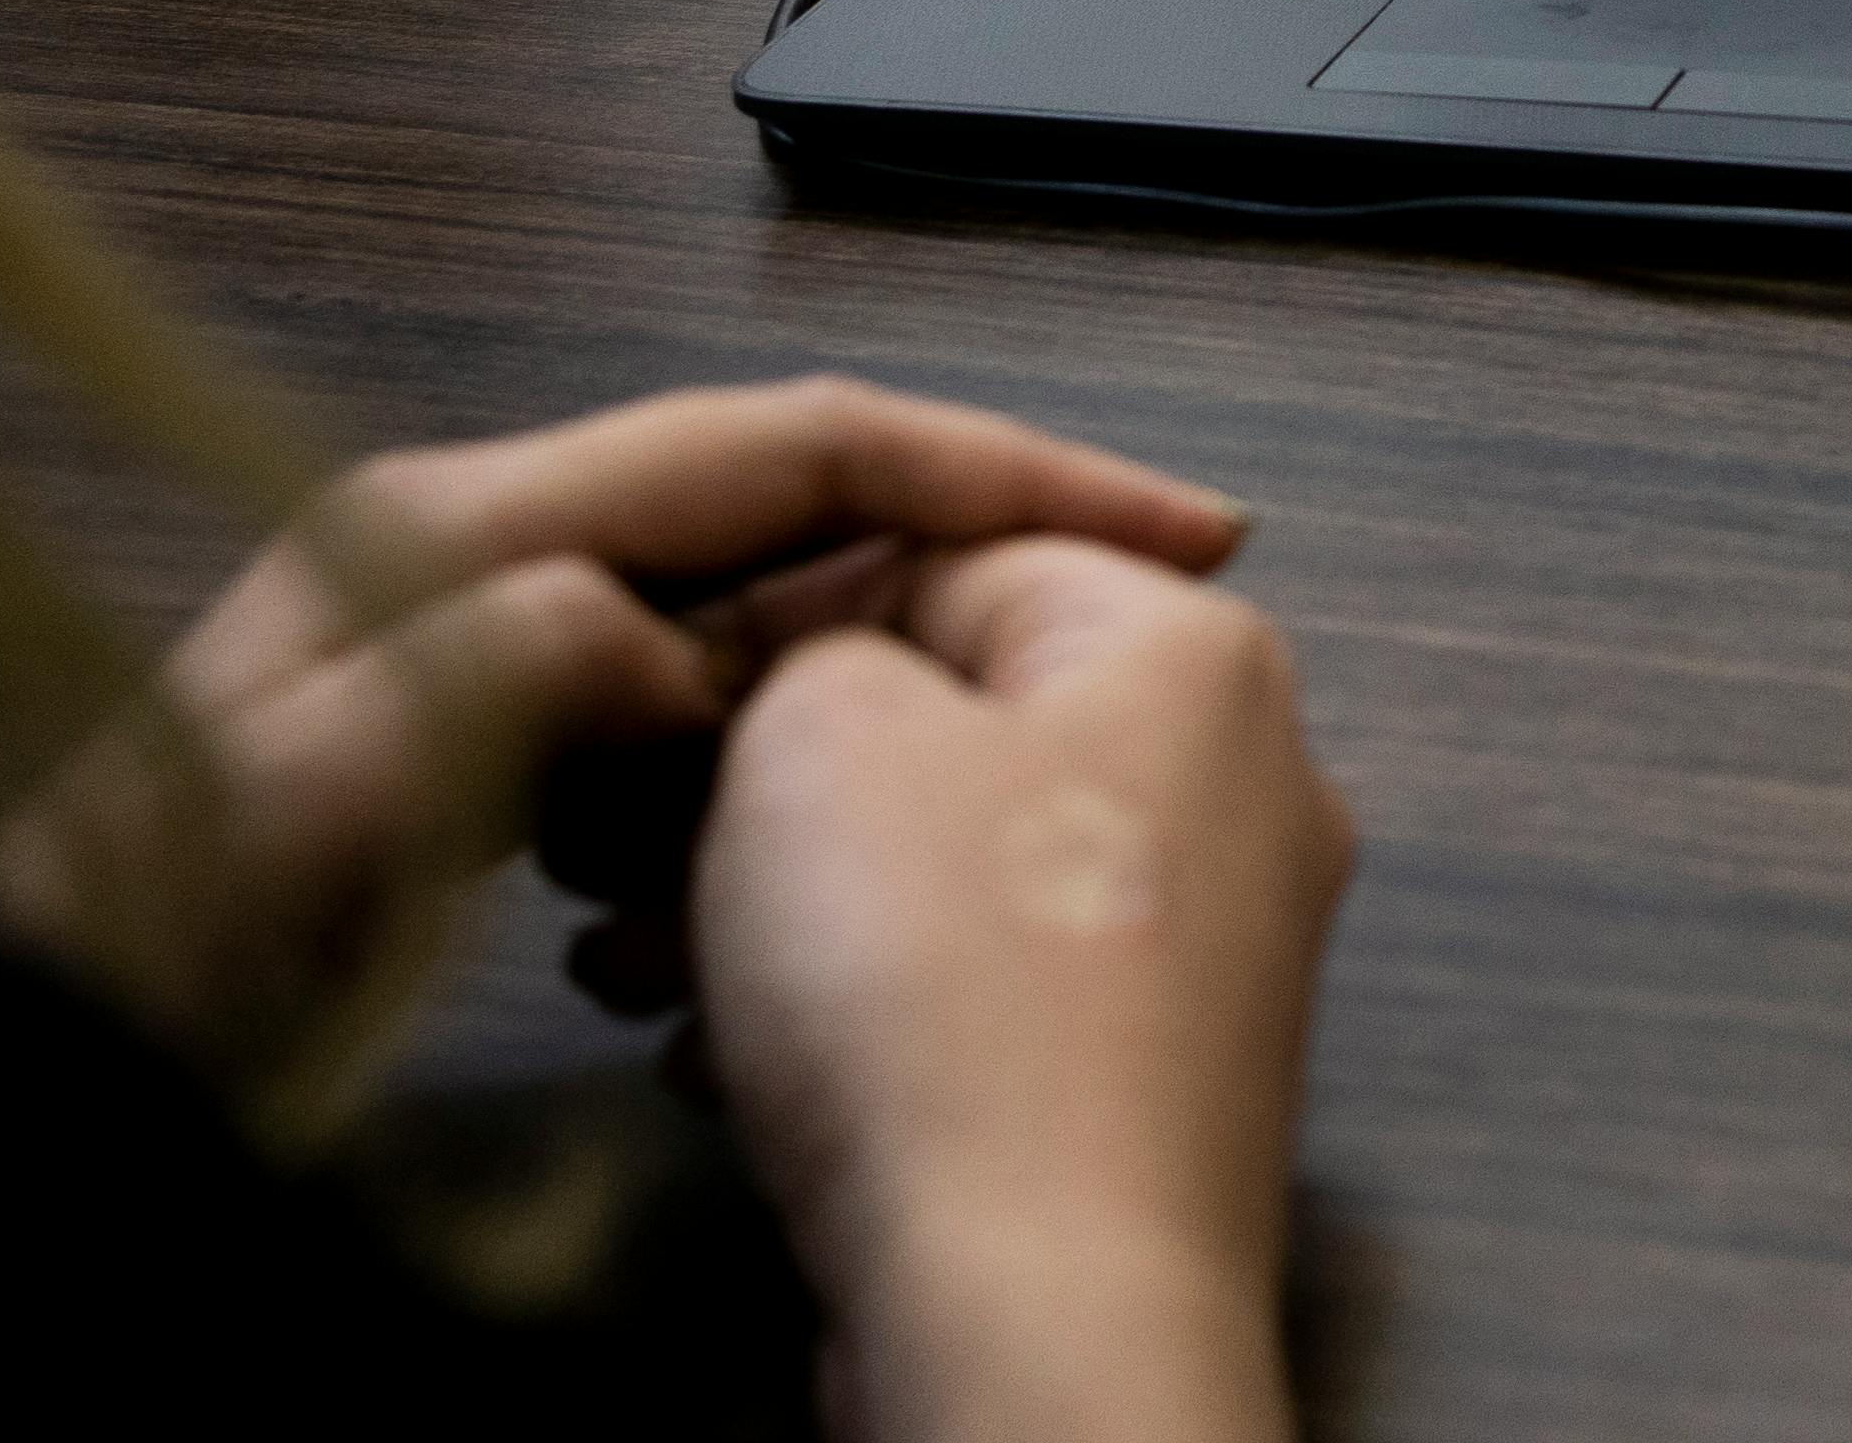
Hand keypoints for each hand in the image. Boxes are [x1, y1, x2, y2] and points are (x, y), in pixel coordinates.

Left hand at [0, 381, 1246, 1098]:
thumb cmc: (139, 939)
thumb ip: (504, 674)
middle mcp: (491, 550)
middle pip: (803, 516)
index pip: (803, 441)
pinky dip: (780, 786)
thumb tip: (686, 645)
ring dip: (877, 697)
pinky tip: (799, 879)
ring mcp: (490, 642)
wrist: (41, 1040)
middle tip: (1131, 650)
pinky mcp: (493, 747)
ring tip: (975, 777)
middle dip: (977, 571)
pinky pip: (690, 736)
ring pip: (757, 632)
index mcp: (468, 521)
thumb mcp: (312, 799)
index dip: (1006, 470)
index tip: (1172, 528)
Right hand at [694, 536, 1352, 1442]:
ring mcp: (1206, 942)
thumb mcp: (824, 733)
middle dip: (758, 781)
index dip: (774, 615)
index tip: (646, 696)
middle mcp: (1241, 778)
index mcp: (1195, 652)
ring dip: (773, 902)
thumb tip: (808, 681)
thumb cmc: (945, 995)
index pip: (958, 551)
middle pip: (951, 723)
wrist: (1033, 1299)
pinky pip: (971, 994)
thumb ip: (812, 649)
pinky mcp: (1146, 1081)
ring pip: (945, 870)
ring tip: (628, 959)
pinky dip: (844, 1007)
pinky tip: (714, 1056)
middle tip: (611, 843)